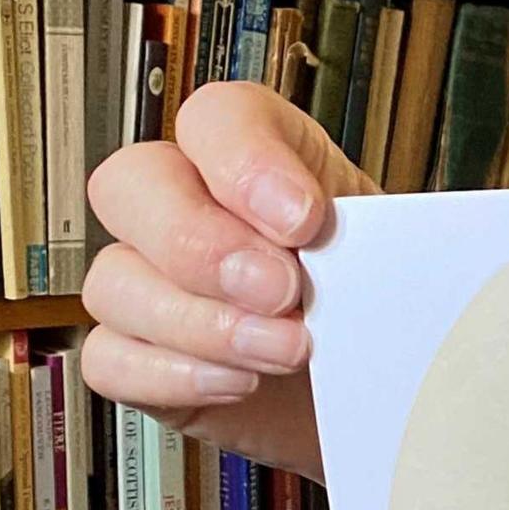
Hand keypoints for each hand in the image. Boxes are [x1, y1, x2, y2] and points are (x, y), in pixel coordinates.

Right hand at [80, 82, 377, 479]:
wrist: (382, 392)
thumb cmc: (382, 309)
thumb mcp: (398, 256)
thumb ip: (379, 234)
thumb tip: (377, 236)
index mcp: (262, 160)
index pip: (215, 117)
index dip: (245, 161)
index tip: (305, 220)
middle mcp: (191, 207)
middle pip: (130, 183)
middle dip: (203, 243)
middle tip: (283, 291)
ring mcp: (153, 281)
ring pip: (114, 280)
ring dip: (202, 322)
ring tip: (288, 351)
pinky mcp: (140, 356)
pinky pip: (109, 358)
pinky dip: (174, 376)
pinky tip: (240, 382)